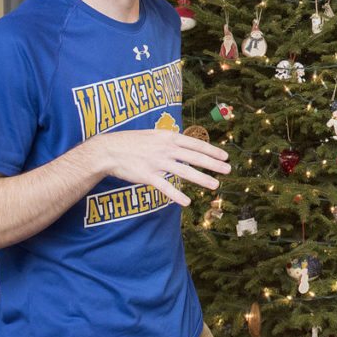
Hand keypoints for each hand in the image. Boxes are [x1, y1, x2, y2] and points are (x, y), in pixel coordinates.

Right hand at [85, 129, 229, 206]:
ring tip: (215, 185)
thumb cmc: (132, 142)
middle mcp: (166, 149)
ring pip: (184, 172)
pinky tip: (187, 202)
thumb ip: (171, 140)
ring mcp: (157, 162)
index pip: (196, 144)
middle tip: (228, 170)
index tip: (225, 156)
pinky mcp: (147, 175)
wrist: (108, 150)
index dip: (212, 150)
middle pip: (194, 157)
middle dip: (213, 164)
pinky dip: (176, 195)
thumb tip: (187, 144)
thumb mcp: (155, 135)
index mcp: (169, 137)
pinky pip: (165, 186)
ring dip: (202, 179)